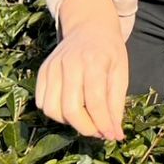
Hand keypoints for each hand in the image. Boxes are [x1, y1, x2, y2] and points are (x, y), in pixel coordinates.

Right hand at [35, 21, 128, 140]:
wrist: (89, 27)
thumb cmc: (109, 51)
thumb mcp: (121, 72)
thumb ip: (116, 103)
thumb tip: (115, 134)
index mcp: (94, 61)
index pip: (95, 101)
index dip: (103, 123)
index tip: (111, 136)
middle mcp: (70, 63)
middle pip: (71, 108)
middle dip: (86, 127)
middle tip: (99, 132)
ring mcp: (52, 66)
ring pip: (52, 109)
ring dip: (69, 122)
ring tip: (85, 118)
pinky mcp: (42, 71)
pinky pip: (42, 102)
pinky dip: (55, 113)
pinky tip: (70, 109)